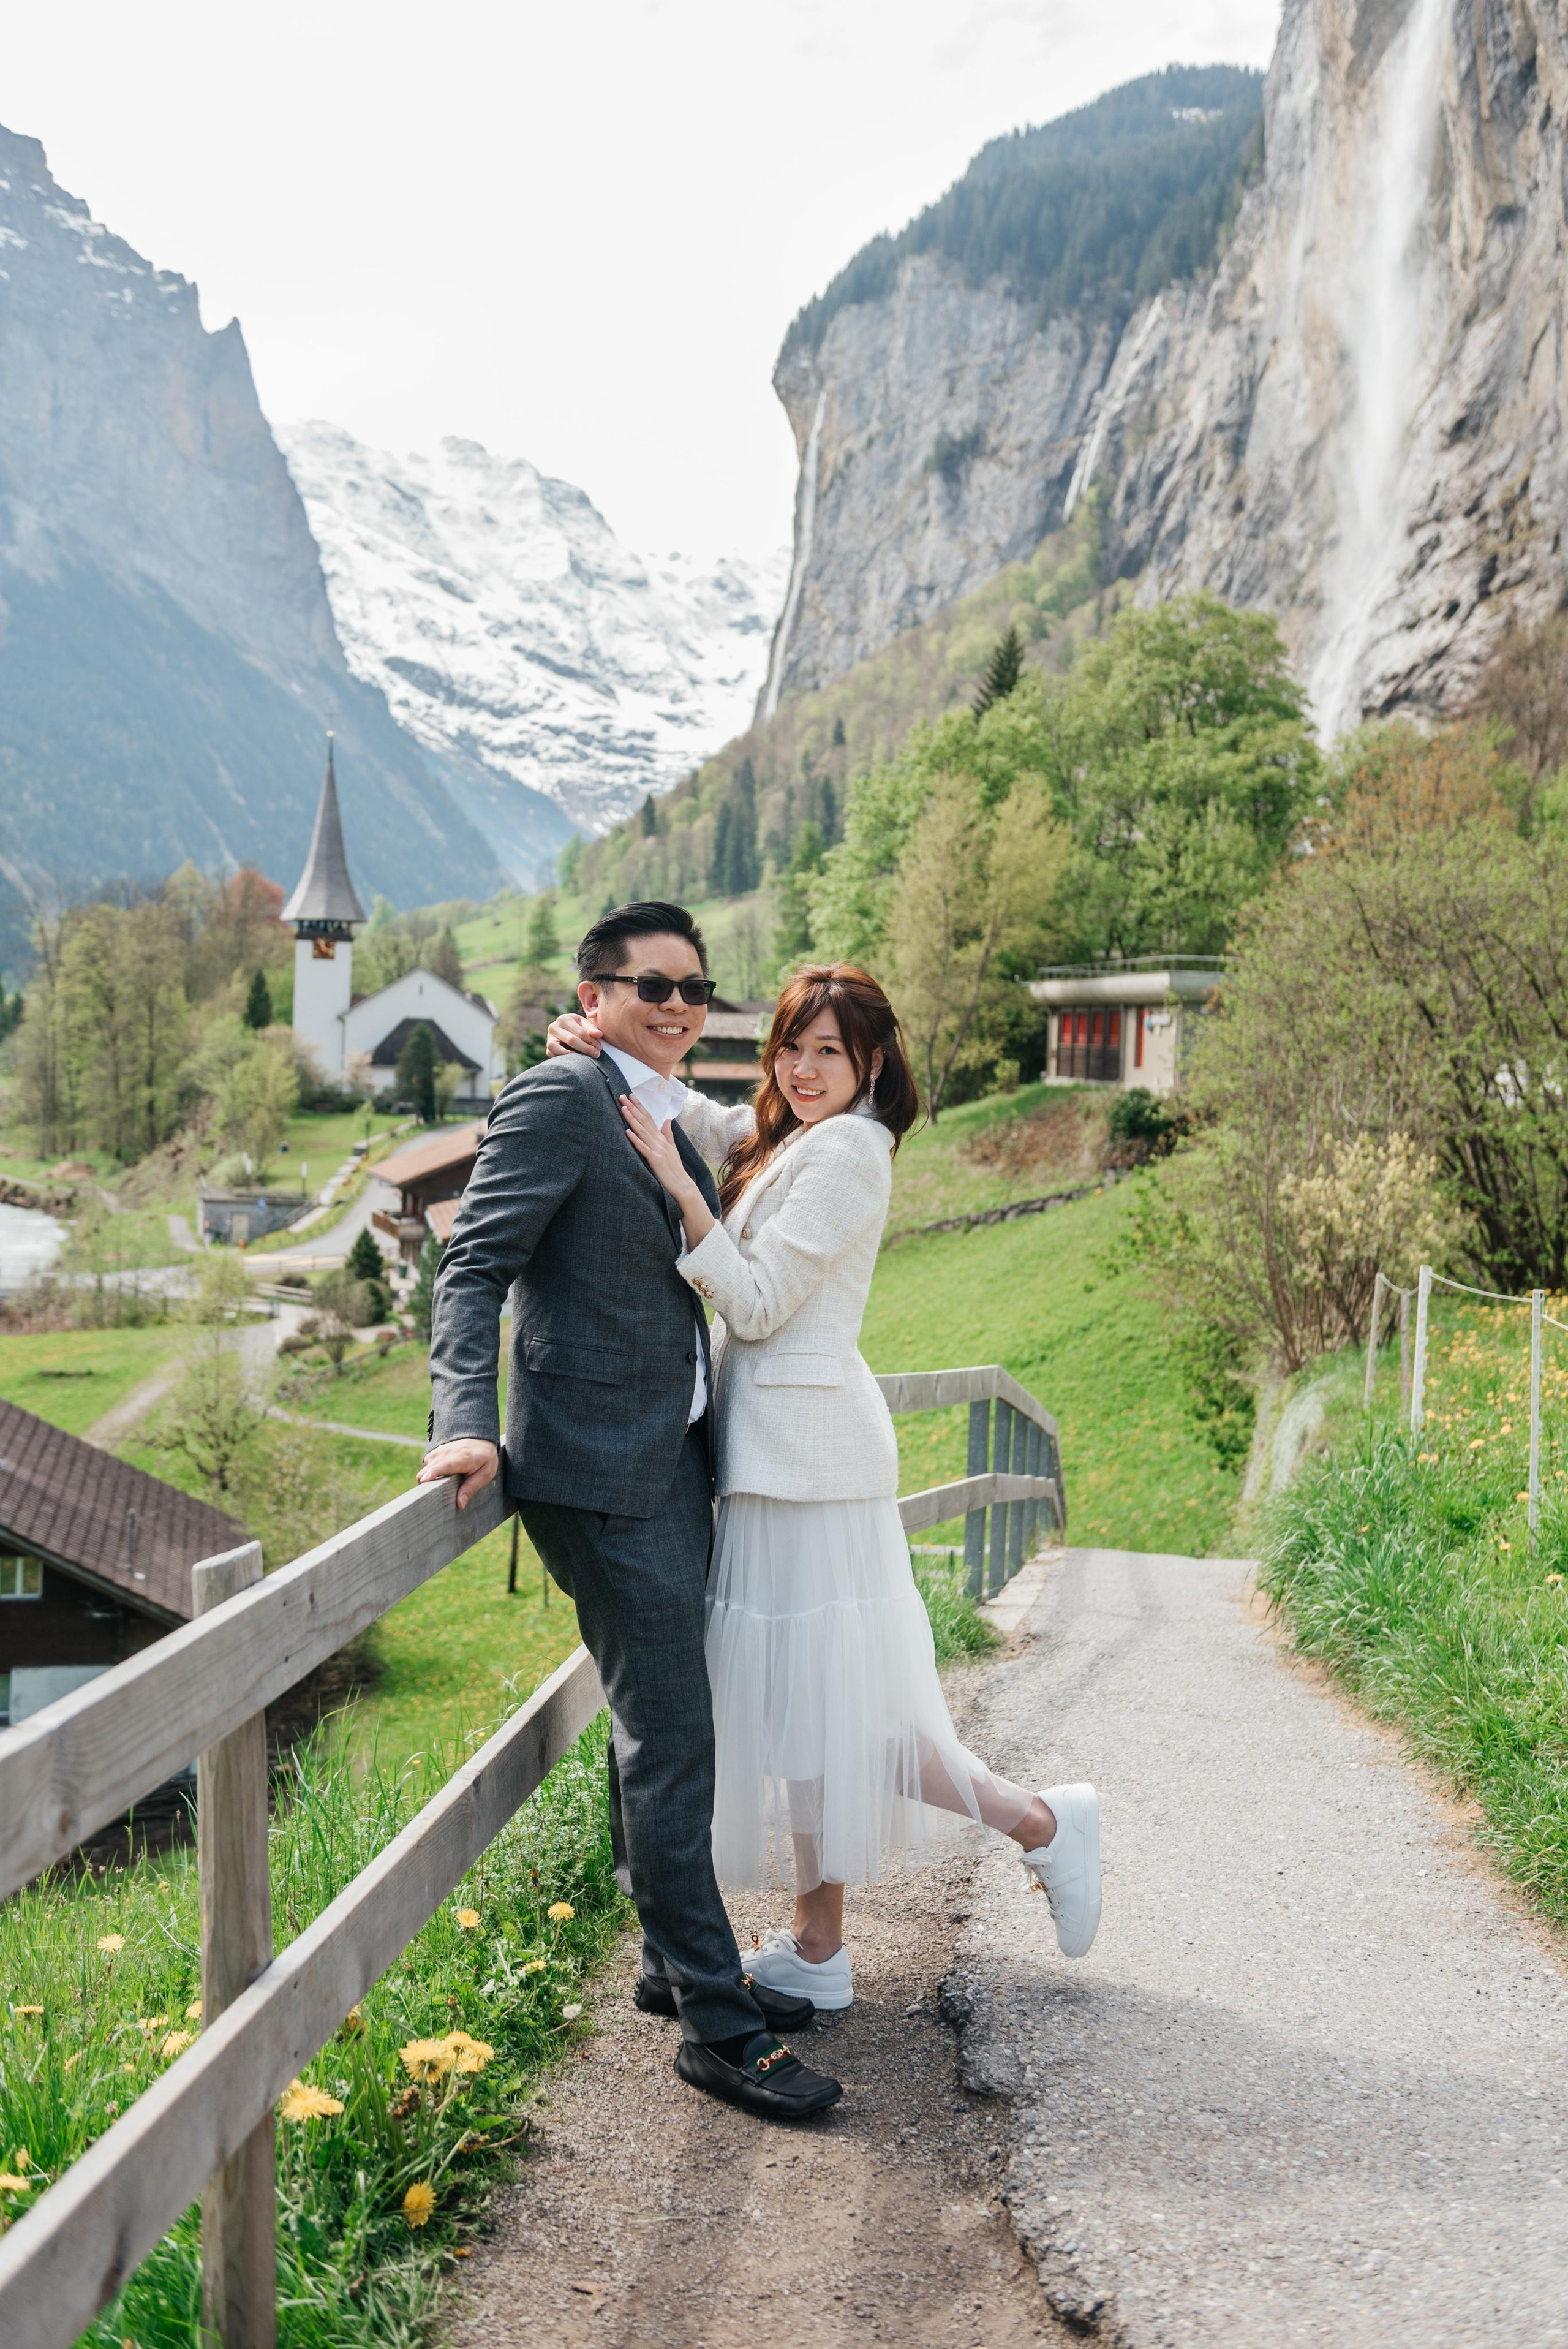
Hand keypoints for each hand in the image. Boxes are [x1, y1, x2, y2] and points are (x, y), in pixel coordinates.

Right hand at [417, 1438, 499, 1509]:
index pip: (444, 1465)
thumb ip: (471, 1488)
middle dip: (427, 1483)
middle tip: (437, 1494)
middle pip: (428, 1469)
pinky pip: (427, 1464)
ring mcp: (441, 1450)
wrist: (482, 1442)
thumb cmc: (485, 1459)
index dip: (433, 1472)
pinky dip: (430, 1471)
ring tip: (444, 1483)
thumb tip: (460, 1504)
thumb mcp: (485, 1475)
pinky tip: (443, 1474)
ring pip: (425, 1468)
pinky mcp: (436, 1451)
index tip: (424, 1481)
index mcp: (463, 1458)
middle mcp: (448, 1452)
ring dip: (429, 1478)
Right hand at [546, 1011, 601, 1057]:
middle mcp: (554, 1027)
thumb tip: (599, 1034)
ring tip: (584, 1058)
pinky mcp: (547, 1048)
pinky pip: (552, 1055)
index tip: (599, 1048)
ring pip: (557, 1048)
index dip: (591, 1041)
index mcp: (564, 1018)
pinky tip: (575, 1060)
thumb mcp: (585, 1025)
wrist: (567, 1030)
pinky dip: (563, 1058)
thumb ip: (592, 1029)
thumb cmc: (579, 1027)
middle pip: (571, 1040)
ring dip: (572, 1055)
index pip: (579, 1032)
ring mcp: (549, 1038)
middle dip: (585, 1048)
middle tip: (596, 1054)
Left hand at [620, 1093, 715, 1247]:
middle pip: (644, 1121)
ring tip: (623, 1108)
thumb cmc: (675, 1168)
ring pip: (642, 1131)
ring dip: (632, 1119)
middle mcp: (659, 1141)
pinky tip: (627, 1132)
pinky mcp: (654, 1160)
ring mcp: (657, 1149)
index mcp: (662, 1138)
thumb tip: (666, 1120)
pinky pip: (643, 1148)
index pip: (649, 1118)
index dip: (640, 1107)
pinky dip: (635, 1139)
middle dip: (633, 1108)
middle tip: (622, 1096)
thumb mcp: (672, 1148)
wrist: (682, 1184)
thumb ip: (668, 1133)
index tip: (631, 1096)